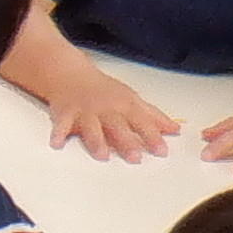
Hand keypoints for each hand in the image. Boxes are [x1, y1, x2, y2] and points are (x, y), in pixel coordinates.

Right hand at [40, 65, 181, 162]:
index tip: (162, 151)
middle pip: (118, 127)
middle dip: (127, 142)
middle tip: (136, 158)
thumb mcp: (131, 99)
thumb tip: (175, 129)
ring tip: (103, 155)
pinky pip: (61, 125)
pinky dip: (58, 133)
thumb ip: (153, 116)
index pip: (142, 121)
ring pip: (92, 127)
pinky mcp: (65, 114)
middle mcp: (105, 108)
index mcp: (124, 105)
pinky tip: (57, 144)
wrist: (70, 74)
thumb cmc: (103, 90)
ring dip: (96, 141)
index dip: (152, 136)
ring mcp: (85, 111)